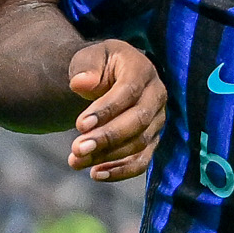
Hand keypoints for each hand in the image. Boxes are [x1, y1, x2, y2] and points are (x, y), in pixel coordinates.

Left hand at [64, 40, 163, 180]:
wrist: (109, 78)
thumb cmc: (98, 66)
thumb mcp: (89, 58)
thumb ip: (85, 66)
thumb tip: (80, 83)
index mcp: (142, 70)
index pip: (128, 91)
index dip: (106, 110)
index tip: (80, 125)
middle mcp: (156, 95)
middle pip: (137, 121)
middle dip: (106, 138)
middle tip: (77, 149)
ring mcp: (157, 120)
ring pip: (138, 144)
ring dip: (107, 156)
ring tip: (76, 161)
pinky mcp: (152, 140)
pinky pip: (142, 161)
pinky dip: (120, 171)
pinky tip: (95, 174)